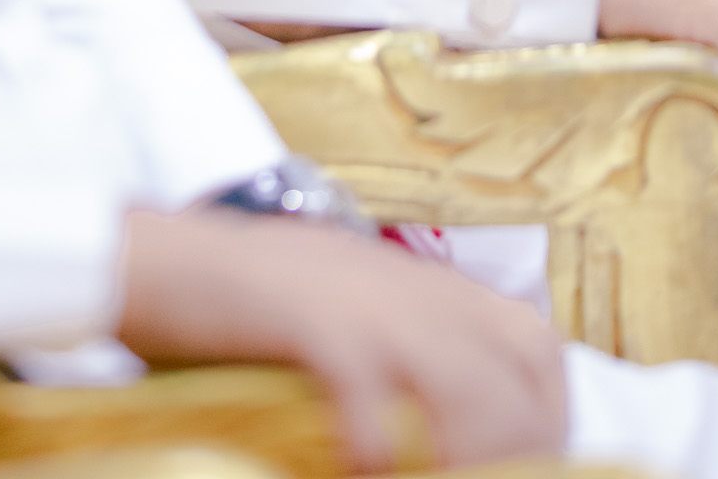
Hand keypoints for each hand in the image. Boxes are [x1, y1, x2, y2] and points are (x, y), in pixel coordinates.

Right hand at [119, 208, 564, 471]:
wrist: (166, 258)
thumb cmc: (250, 303)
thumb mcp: (345, 307)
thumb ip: (397, 349)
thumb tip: (427, 428)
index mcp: (421, 285)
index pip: (532, 340)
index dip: (550, 411)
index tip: (538, 462)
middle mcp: (408, 289)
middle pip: (517, 363)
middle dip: (526, 441)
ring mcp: (364, 303)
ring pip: (464, 382)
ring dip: (469, 451)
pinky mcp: (311, 323)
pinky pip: (368, 392)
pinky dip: (377, 444)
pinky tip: (364, 467)